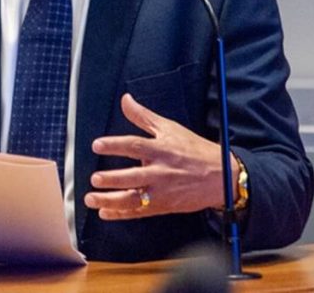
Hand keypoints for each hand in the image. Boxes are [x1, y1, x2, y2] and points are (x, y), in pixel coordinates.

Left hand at [83, 93, 238, 219]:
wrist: (222, 177)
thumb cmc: (194, 150)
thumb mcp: (170, 128)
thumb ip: (143, 116)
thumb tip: (125, 99)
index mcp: (162, 150)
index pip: (135, 146)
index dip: (115, 145)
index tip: (97, 145)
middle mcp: (161, 172)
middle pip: (133, 176)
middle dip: (112, 179)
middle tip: (95, 178)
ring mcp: (162, 192)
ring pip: (133, 199)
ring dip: (110, 201)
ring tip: (91, 199)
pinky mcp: (164, 206)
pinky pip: (140, 212)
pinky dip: (122, 213)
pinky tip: (105, 212)